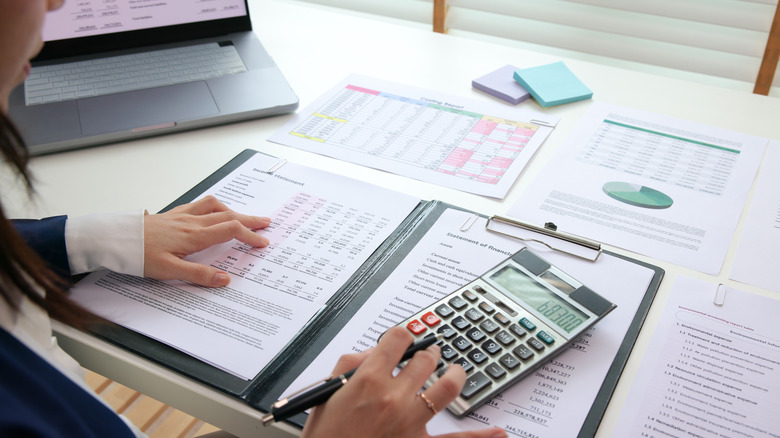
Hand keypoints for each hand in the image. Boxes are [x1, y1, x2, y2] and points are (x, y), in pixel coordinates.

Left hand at [143, 195, 270, 286]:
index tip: (262, 242)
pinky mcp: (171, 214)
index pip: (230, 230)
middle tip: (265, 223)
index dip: (250, 236)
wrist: (114, 239)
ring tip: (241, 216)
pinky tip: (210, 212)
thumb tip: (225, 279)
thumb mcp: (169, 271)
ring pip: (213, 205)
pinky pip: (198, 205)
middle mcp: (191, 222)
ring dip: (231, 209)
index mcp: (194, 236)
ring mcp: (181, 216)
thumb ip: (199, 275)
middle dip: (249, 219)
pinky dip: (212, 207)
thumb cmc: (138, 255)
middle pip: (227, 215)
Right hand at [301, 326, 507, 437]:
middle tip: (425, 356)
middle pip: (425, 359)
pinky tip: (500, 434)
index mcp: (368, 379)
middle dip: (427, 353)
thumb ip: (352, 364)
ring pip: (448, 386)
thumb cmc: (326, 434)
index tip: (400, 340)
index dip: (401, 335)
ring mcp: (410, 422)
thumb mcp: (328, 390)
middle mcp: (393, 397)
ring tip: (454, 371)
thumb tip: (375, 352)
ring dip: (454, 374)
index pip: (398, 338)